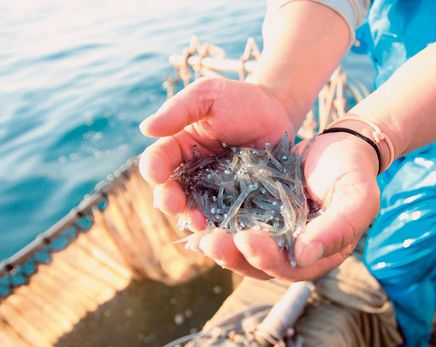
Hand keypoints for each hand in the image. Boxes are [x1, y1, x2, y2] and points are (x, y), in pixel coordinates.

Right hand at [139, 77, 298, 277]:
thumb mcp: (207, 96)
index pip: (159, 160)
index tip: (155, 173)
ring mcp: (215, 190)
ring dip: (193, 217)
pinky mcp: (237, 200)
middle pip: (173, 191)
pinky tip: (222, 228)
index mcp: (179, 147)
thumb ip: (179, 110)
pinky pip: (225, 215)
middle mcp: (192, 173)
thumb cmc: (239, 100)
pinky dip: (221, 223)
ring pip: (196, 209)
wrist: (277, 112)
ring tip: (197, 222)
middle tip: (172, 204)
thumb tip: (145, 128)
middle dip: (169, 199)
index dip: (153, 168)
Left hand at [205, 132, 380, 280]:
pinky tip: (196, 216)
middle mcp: (292, 249)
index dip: (267, 259)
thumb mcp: (357, 198)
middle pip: (260, 264)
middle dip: (234, 255)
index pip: (291, 268)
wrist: (340, 146)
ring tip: (198, 234)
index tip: (246, 241)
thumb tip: (303, 256)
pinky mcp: (258, 212)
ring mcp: (273, 232)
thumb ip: (337, 228)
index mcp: (318, 254)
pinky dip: (217, 222)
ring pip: (243, 248)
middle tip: (210, 242)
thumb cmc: (354, 173)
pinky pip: (236, 222)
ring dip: (220, 244)